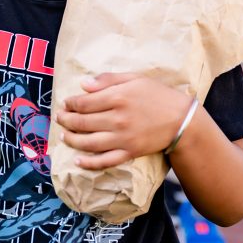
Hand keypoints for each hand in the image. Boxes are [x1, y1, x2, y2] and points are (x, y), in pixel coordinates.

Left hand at [55, 73, 191, 169]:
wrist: (182, 120)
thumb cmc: (159, 96)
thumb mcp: (136, 79)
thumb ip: (108, 80)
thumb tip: (84, 84)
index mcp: (118, 97)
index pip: (84, 103)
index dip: (70, 104)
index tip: (65, 103)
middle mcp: (117, 119)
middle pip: (82, 122)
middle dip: (66, 120)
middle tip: (60, 118)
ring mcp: (122, 138)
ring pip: (88, 142)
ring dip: (72, 140)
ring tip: (64, 136)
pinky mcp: (129, 152)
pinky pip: (104, 161)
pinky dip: (89, 163)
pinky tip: (78, 161)